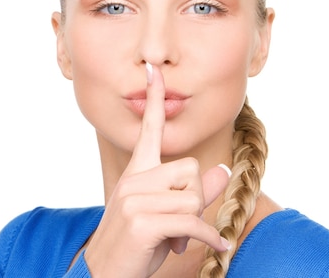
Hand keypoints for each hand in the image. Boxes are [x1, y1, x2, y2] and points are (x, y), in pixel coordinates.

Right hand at [83, 64, 230, 276]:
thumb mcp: (167, 215)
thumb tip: (224, 169)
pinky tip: (218, 249)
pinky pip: (192, 221)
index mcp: (137, 172)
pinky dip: (210, 239)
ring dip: (196, 223)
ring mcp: (135, 199)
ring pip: (193, 195)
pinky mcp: (141, 221)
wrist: (104, 275)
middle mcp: (134, 179)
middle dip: (196, 197)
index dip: (154, 99)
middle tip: (180, 225)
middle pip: (191, 168)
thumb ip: (195, 191)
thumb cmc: (137, 245)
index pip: (149, 129)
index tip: (153, 70)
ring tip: (176, 239)